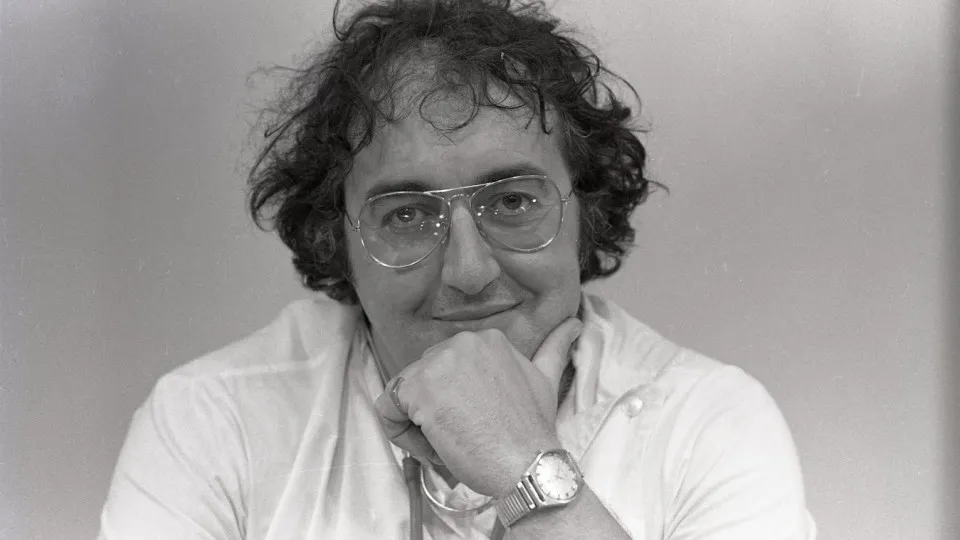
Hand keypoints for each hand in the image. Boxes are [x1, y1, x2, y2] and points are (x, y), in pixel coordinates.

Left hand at [374, 317, 582, 496]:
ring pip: (404, 395)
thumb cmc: (533, 430)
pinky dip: (400, 434)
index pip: (445, 369)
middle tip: (464, 438)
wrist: (528, 463)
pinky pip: (387, 410)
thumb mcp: (546, 379)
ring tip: (452, 445)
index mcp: (486, 338)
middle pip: (423, 380)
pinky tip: (433, 447)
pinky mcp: (418, 388)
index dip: (454, 402)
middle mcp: (460, 342)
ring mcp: (437, 363)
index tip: (476, 423)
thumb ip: (555, 348)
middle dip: (434, 413)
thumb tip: (575, 324)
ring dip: (419, 426)